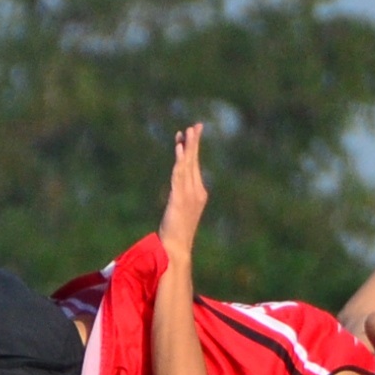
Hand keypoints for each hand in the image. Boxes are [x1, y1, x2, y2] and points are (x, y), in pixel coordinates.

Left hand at [158, 123, 207, 253]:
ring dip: (188, 147)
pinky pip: (179, 174)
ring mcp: (189, 195)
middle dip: (194, 142)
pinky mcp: (179, 198)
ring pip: (188, 165)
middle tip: (195, 125)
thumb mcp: (178, 213)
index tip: (186, 134)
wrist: (176, 250)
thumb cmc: (175, 236)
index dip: (190, 150)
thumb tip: (175, 194)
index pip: (194, 167)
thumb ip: (179, 200)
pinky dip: (180, 160)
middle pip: (194, 162)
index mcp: (199, 194)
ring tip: (188, 131)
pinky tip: (179, 147)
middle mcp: (197, 192)